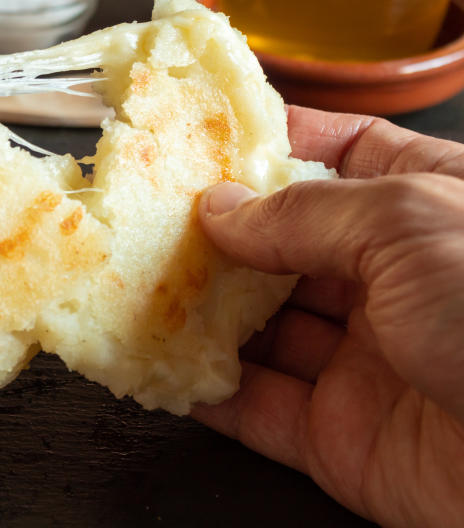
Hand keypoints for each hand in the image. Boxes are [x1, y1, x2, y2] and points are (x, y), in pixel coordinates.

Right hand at [195, 106, 463, 526]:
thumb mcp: (410, 224)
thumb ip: (305, 212)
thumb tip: (221, 208)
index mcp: (431, 212)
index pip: (347, 156)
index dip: (279, 143)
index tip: (211, 134)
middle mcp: (397, 284)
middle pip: (287, 245)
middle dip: (221, 230)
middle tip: (155, 213)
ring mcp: (366, 363)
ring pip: (260, 328)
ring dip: (200, 309)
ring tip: (141, 282)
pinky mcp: (340, 438)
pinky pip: (255, 409)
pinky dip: (205, 390)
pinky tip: (162, 363)